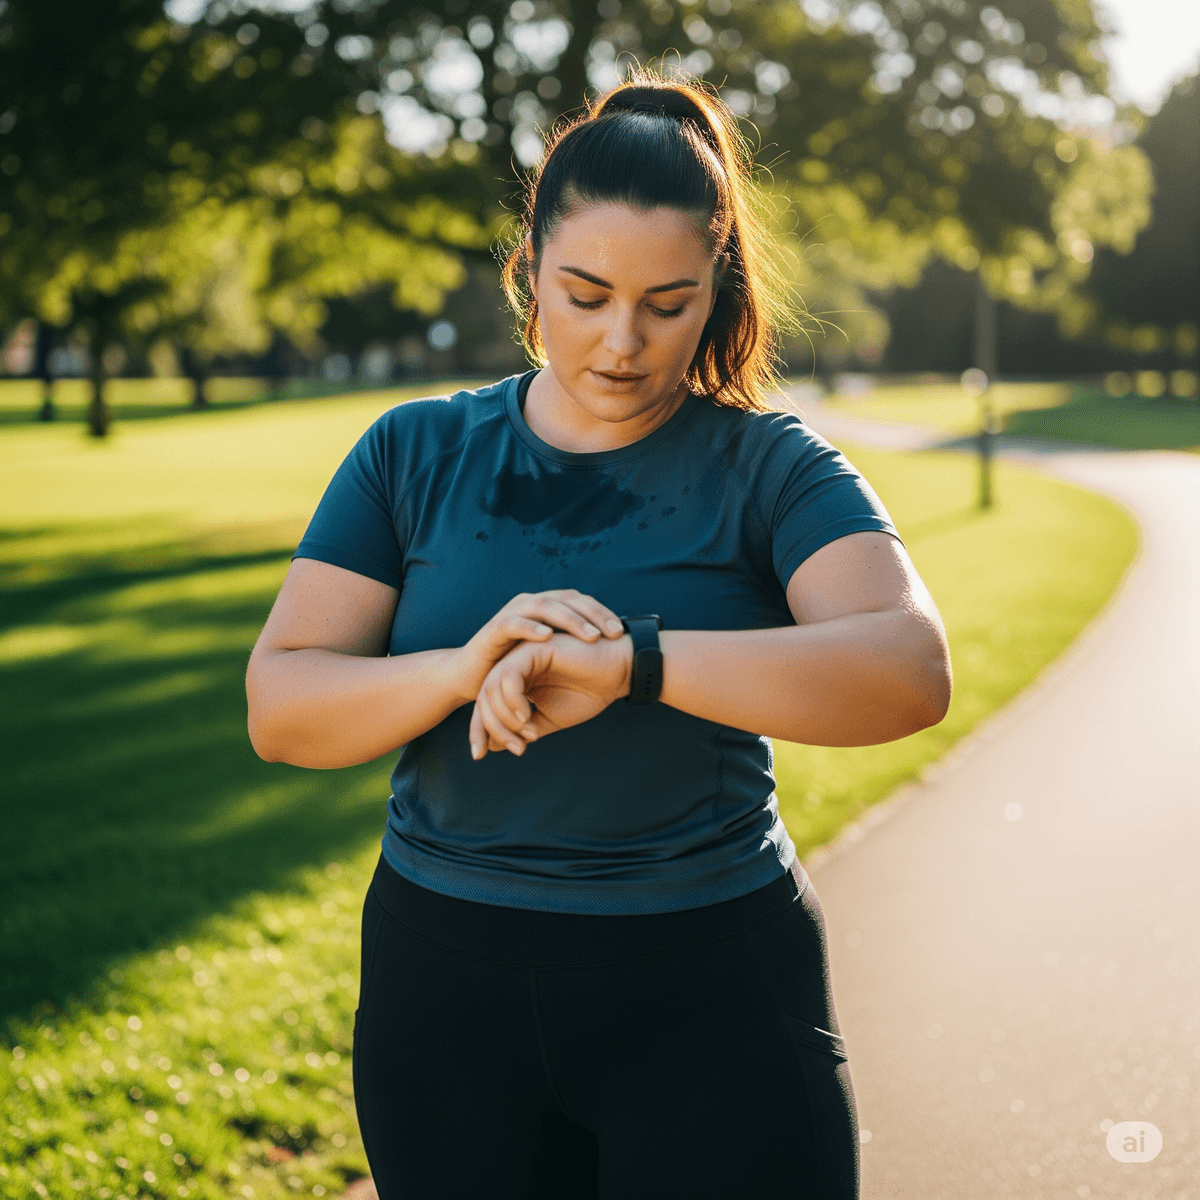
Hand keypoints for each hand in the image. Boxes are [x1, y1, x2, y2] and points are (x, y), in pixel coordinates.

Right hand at [450, 590, 623, 705]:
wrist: (473, 678)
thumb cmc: (515, 668)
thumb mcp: (548, 656)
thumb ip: (572, 649)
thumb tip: (611, 652)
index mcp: (547, 609)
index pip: (581, 603)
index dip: (602, 614)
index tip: (623, 633)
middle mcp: (531, 604)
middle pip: (568, 600)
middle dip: (594, 615)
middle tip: (614, 633)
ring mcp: (512, 613)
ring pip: (545, 606)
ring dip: (570, 620)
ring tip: (591, 636)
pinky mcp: (493, 629)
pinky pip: (513, 623)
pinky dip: (531, 628)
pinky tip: (548, 636)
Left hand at [470, 633, 632, 758]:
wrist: (618, 672)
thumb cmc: (588, 693)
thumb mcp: (548, 719)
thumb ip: (521, 729)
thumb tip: (490, 746)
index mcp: (515, 679)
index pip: (486, 705)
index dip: (479, 730)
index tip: (481, 755)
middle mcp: (514, 665)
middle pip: (483, 697)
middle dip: (492, 728)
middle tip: (517, 748)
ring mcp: (521, 654)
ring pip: (491, 687)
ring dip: (505, 718)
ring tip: (529, 733)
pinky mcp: (533, 648)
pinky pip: (509, 675)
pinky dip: (513, 699)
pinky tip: (527, 716)